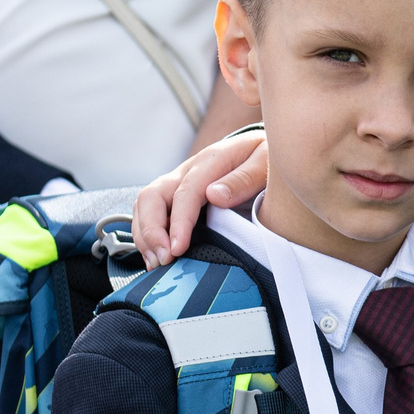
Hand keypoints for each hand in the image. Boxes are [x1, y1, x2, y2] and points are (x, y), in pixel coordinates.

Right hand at [133, 128, 269, 266]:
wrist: (266, 149)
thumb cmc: (268, 159)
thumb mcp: (266, 163)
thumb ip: (244, 179)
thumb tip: (214, 195)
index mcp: (210, 161)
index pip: (185, 192)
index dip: (178, 222)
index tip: (177, 249)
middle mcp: (188, 171)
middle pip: (152, 196)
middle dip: (151, 231)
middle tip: (165, 260)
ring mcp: (179, 183)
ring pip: (146, 206)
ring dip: (146, 236)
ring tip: (158, 264)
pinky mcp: (177, 197)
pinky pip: (151, 214)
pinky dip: (147, 236)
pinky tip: (156, 258)